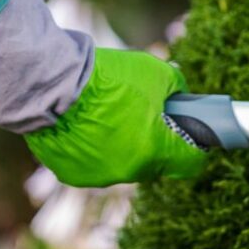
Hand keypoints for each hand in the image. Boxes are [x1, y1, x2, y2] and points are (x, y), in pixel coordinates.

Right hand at [25, 49, 206, 187]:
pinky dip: (94, 149)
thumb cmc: (109, 78)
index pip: (190, 163)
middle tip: (146, 116)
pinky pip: (93, 164)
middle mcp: (129, 171)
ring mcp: (99, 176)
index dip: (195, 148)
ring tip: (110, 116)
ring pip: (123, 164)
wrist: (53, 82)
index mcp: (155, 151)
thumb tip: (179, 97)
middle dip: (156, 141)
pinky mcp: (72, 174)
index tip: (192, 136)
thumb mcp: (156, 72)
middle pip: (155, 162)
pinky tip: (86, 125)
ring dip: (124, 146)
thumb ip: (176, 88)